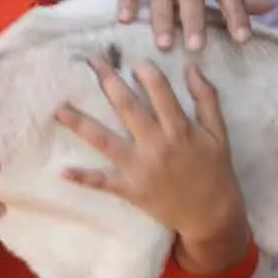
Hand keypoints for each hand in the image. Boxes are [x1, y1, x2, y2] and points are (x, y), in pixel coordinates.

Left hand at [55, 56, 246, 252]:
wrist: (211, 215)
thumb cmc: (215, 171)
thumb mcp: (219, 133)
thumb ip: (207, 99)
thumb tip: (191, 68)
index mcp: (179, 128)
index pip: (159, 90)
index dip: (145, 71)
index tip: (133, 61)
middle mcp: (156, 144)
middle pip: (126, 106)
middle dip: (107, 81)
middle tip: (91, 61)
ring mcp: (140, 167)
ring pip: (105, 140)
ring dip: (80, 124)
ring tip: (59, 109)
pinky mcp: (131, 189)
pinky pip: (102, 182)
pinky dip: (82, 177)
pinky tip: (61, 170)